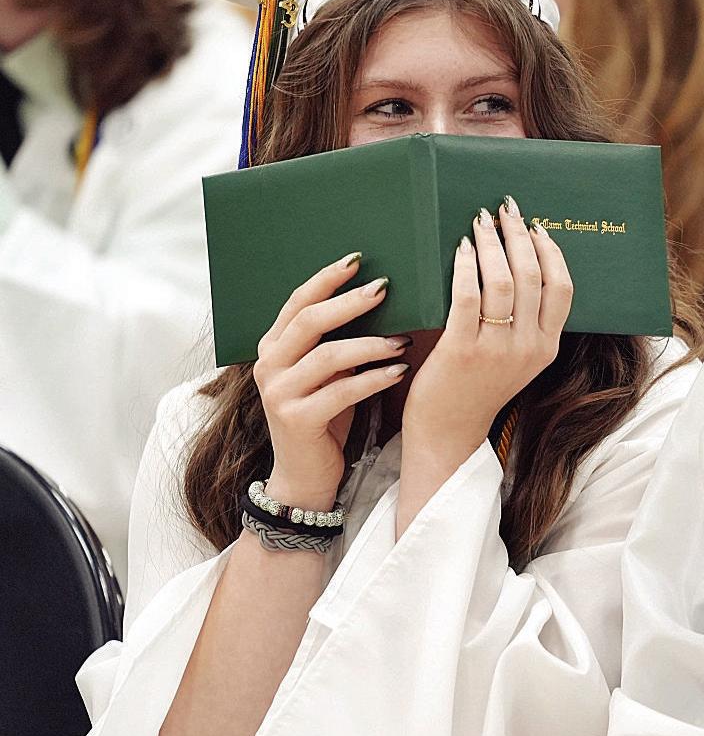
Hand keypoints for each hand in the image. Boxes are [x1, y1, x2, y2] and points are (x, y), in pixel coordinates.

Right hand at [254, 252, 411, 508]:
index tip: (359, 259)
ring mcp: (279, 393)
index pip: (297, 302)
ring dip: (370, 344)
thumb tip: (382, 299)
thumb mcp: (329, 373)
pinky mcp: (298, 420)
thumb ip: (339, 341)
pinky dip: (374, 379)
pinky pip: (342, 391)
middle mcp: (269, 365)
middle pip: (309, 321)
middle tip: (387, 289)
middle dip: (350, 302)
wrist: (306, 476)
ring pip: (328, 356)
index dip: (326, 279)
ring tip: (403, 339)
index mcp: (274, 347)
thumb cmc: (325, 416)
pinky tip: (400, 371)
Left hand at [401, 196, 571, 472]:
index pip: (562, 288)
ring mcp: (497, 350)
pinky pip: (467, 296)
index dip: (550, 251)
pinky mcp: (462, 350)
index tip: (535, 227)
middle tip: (504, 211)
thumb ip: (524, 321)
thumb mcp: (516, 359)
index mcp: (547, 347)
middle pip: (533, 276)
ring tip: (480, 223)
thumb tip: (516, 263)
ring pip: (502, 281)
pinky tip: (461, 249)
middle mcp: (528, 348)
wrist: (448, 433)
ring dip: (492, 244)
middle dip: (518, 236)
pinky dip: (466, 266)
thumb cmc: (477, 388)